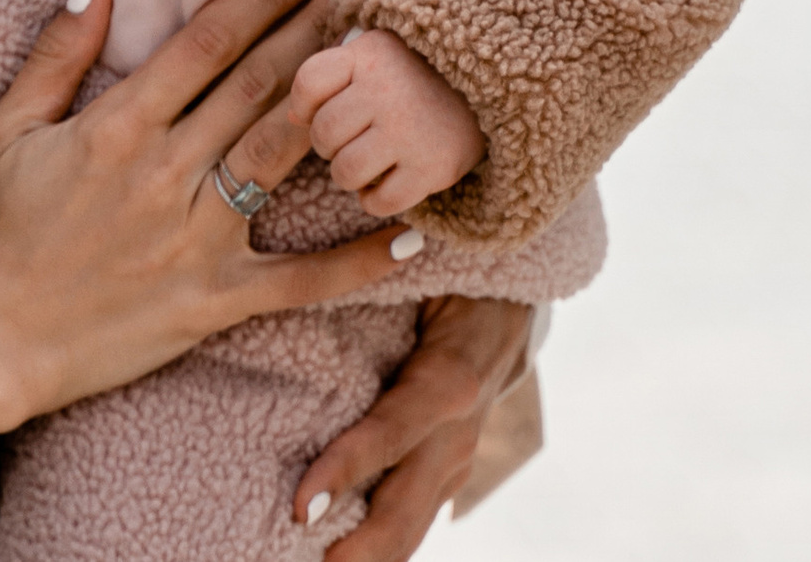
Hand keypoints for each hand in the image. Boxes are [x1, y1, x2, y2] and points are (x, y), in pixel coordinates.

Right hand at [0, 0, 419, 470]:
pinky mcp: (215, 299)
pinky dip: (360, 261)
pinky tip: (416, 234)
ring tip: (391, 68)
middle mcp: (167, 172)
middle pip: (259, 84)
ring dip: (341, 105)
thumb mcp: (8, 128)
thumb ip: (57, 53)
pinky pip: (301, 281)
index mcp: (119, 125)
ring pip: (284, 156)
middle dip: (318, 27)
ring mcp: (197, 238)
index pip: (207, 42)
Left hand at [285, 30, 483, 217]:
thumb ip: (333, 76)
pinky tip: (388, 183)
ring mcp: (410, 130)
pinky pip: (379, 201)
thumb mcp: (378, 55)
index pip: (308, 83)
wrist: (498, 89)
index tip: (321, 111)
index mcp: (369, 53)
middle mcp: (387, 89)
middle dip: (329, 146)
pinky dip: (375, 201)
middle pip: (323, 133)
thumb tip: (290, 118)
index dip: (305, 106)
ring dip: (349, 176)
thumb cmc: (422, 73)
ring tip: (369, 163)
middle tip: (352, 141)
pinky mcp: (433, 168)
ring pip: (344, 172)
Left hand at [296, 294, 535, 560]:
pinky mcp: (448, 474)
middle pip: (403, 510)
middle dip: (355, 551)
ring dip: (366, 558)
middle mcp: (457, 434)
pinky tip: (340, 558)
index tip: (300, 507)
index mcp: (448, 381)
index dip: (344, 471)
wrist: (509, 302)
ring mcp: (456, 462)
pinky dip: (379, 550)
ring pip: (411, 530)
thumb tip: (302, 286)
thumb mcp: (416, 277)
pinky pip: (412, 521)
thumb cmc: (447, 278)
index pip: (389, 435)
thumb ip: (368, 286)